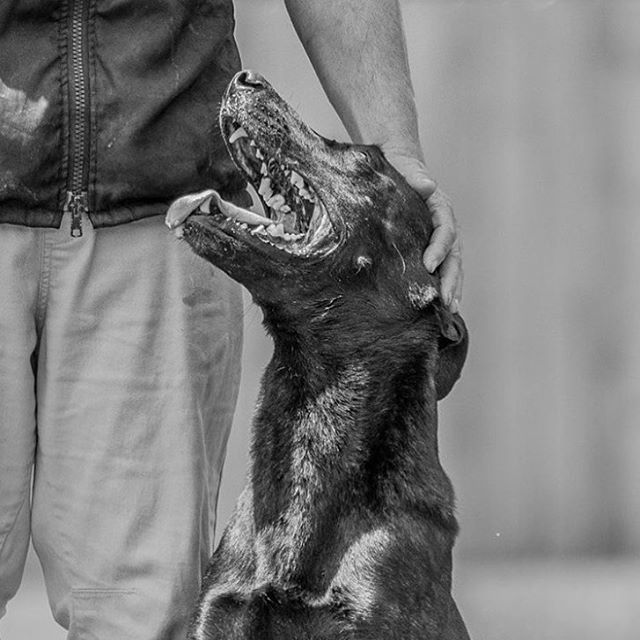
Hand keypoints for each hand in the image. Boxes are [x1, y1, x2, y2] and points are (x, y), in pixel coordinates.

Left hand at [383, 151, 462, 312]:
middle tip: (447, 301)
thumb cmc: (400, 169)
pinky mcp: (430, 247)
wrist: (399, 165)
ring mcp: (440, 238)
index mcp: (440, 208)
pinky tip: (441, 305)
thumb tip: (427, 185)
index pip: (445, 231)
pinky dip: (443, 285)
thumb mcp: (405, 169)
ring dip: (453, 287)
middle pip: (454, 255)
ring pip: (452, 265)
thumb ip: (416, 178)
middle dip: (451, 279)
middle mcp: (445, 224)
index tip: (429, 265)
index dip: (439, 249)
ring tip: (451, 309)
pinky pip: (441, 268)